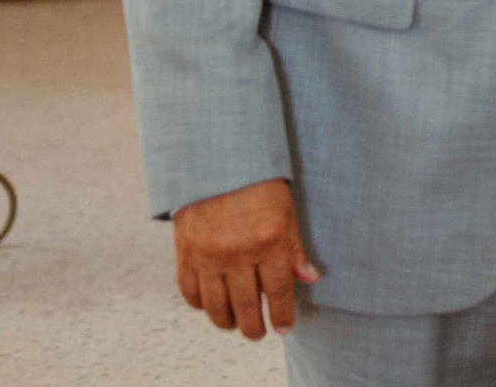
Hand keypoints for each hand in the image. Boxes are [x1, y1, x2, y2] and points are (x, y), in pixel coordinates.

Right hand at [173, 178, 317, 338]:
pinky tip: (210, 306)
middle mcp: (237, 252)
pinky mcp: (185, 251)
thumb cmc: (259, 184)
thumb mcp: (286, 211)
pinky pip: (190, 291)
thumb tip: (310, 279)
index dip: (282, 314)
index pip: (277, 290)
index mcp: (268, 240)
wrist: (217, 161)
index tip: (284, 328)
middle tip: (258, 334)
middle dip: (254, 326)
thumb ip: (295, 248)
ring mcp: (208, 254)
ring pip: (216, 305)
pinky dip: (200, 304)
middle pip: (246, 305)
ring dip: (227, 321)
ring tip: (235, 325)